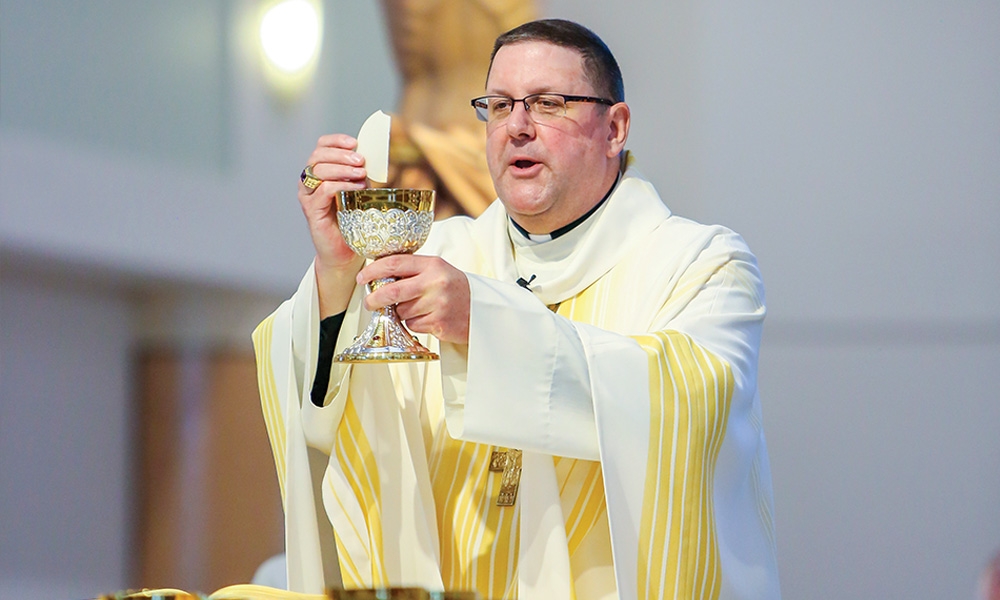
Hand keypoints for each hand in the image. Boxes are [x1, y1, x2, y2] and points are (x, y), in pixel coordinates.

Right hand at [299, 134, 367, 315]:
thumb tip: (375, 158)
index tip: (355, 143)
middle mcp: (310, 182)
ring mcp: (308, 196)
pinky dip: (340, 185)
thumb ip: (361, 174)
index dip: (336, 141)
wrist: (345, 252)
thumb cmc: (353, 221)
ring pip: (318, 171)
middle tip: (361, 161)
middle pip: (318, 155)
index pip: (321, 146)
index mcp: (320, 172)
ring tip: (361, 174)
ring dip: (342, 169)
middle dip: (341, 154)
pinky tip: (356, 188)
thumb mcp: (360, 192)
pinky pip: (323, 191)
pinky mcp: (311, 210)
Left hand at [358, 255, 470, 344]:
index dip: (373, 271)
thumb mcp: (438, 271)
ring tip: (418, 309)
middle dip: (375, 298)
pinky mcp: (438, 323)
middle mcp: (434, 282)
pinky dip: (414, 324)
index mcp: (432, 265)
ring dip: (401, 313)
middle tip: (369, 303)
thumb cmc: (456, 289)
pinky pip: (412, 325)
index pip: (394, 263)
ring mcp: (437, 304)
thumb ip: (413, 272)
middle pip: (392, 291)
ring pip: (401, 311)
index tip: (362, 278)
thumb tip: (379, 278)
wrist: (483, 310)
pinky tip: (428, 318)